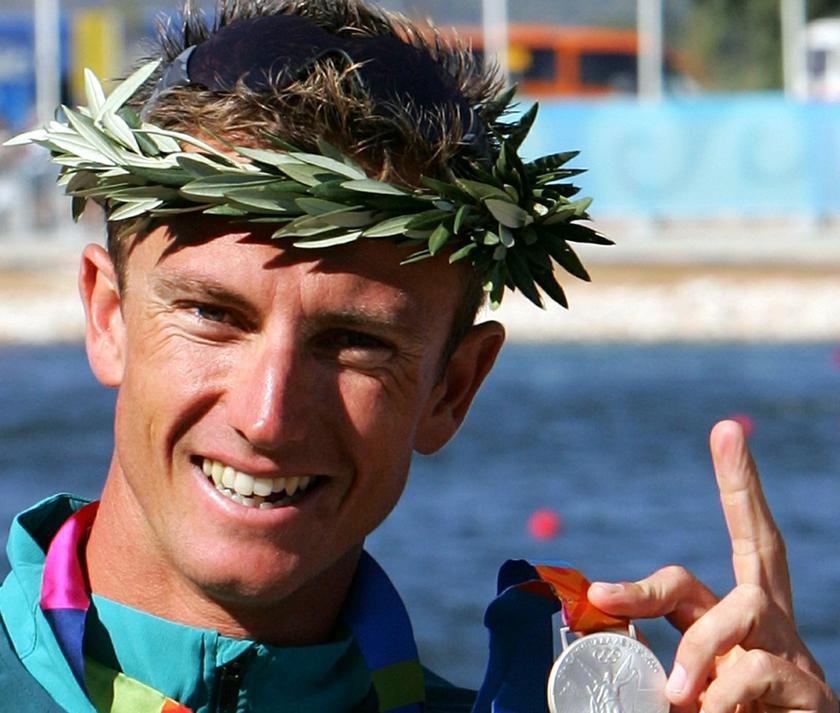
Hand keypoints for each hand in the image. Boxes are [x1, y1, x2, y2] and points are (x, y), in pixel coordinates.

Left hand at [587, 419, 836, 711]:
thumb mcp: (676, 683)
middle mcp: (769, 624)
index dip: (733, 489)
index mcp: (735, 618)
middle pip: (761, 544)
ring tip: (679, 695)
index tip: (725, 429)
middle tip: (725, 429)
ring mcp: (794, 656)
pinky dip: (718, 696)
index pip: (733, 546)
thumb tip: (604, 607)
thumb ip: (646, 647)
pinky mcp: (812, 694)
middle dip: (743, 488)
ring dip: (698, 647)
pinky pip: (753, 672)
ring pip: (742, 611)